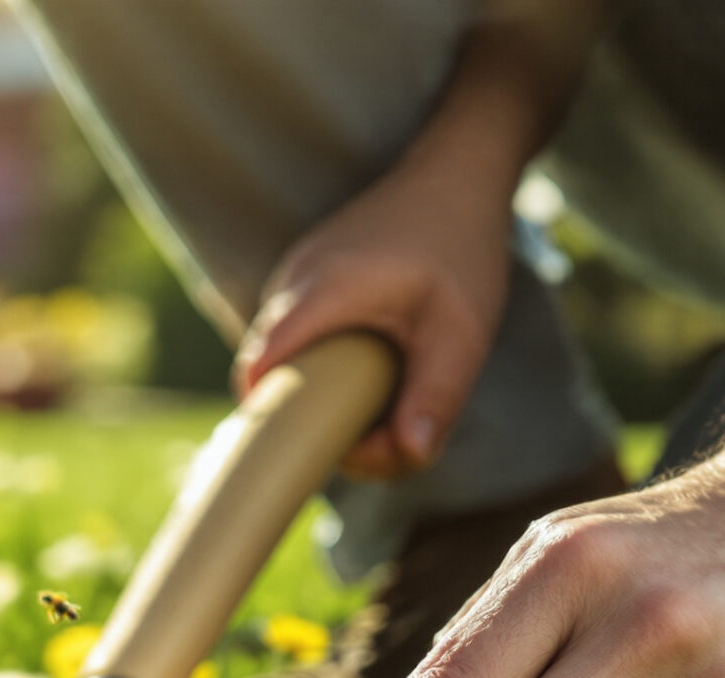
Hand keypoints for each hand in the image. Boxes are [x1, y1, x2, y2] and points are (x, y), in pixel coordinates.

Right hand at [234, 152, 514, 476]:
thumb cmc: (461, 249)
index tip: (327, 448)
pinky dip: (323, 362)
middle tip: (379, 433)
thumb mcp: (464, 331)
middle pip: (270, 372)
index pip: (261, 368)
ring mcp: (292, 273)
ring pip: (281, 355)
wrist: (456, 174)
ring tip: (384, 397)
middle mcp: (294, 278)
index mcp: (325, 290)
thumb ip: (438, 395)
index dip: (275, 420)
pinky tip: (371, 364)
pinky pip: (293, 334)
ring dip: (321, 390)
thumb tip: (411, 456)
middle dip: (314, 417)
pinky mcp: (302, 276)